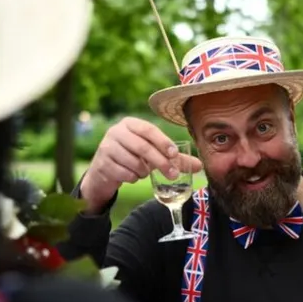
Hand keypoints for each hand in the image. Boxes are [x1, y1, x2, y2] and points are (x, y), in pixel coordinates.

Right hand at [80, 117, 202, 213]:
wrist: (104, 170)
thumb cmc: (133, 157)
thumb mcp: (153, 154)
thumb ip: (175, 159)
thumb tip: (200, 166)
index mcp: (130, 123)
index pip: (149, 130)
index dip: (163, 142)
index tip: (175, 154)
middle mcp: (116, 131)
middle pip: (142, 147)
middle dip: (160, 162)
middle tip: (172, 175)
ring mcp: (107, 147)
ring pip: (134, 162)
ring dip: (144, 172)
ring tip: (144, 172)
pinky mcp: (102, 163)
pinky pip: (124, 173)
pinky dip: (133, 178)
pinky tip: (131, 175)